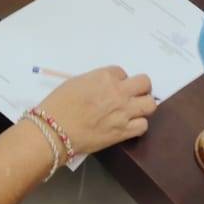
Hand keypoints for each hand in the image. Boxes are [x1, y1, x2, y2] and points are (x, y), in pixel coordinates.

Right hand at [41, 66, 156, 156]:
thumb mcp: (76, 83)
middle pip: (144, 83)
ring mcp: (123, 112)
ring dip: (144, 106)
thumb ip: (95, 81)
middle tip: (133, 95)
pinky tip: (129, 125)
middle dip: (140, 88)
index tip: (113, 87)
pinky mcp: (123, 132)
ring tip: (135, 110)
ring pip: (150, 104)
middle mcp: (118, 92)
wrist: (53, 131)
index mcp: (105, 77)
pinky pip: (143, 125)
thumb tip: (103, 86)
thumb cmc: (58, 105)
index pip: (122, 72)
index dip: (119, 80)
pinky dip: (138, 125)